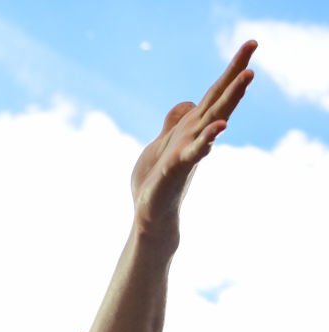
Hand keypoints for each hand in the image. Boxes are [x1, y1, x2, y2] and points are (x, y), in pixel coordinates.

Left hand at [130, 40, 255, 249]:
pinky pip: (193, 151)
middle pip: (219, 101)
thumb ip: (175, 122)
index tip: (251, 44)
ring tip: (247, 77)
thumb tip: (188, 102)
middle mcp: (195, 136)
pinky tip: (217, 128)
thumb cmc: (156, 181)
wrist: (150, 215)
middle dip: (236, 75)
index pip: (214, 94)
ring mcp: (188, 152)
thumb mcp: (162, 143)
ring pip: (212, 121)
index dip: (231, 70)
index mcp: (190, 128)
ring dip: (230, 100)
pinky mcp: (176, 169)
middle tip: (254, 49)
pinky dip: (205, 140)